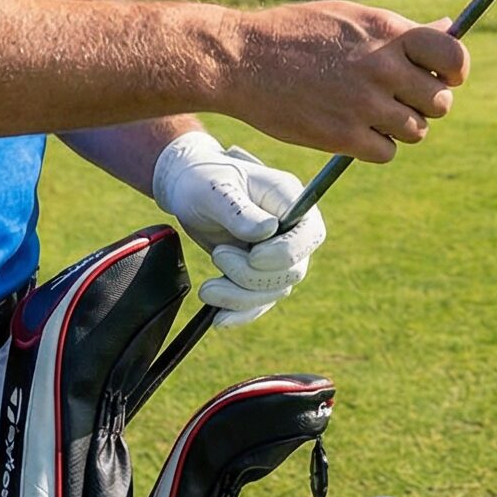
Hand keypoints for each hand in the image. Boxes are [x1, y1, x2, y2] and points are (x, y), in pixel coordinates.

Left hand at [151, 131, 326, 326]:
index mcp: (288, 198)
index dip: (287, 252)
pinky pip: (260, 301)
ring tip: (207, 290)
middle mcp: (289, 228)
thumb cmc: (202, 178)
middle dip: (252, 275)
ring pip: (275, 290)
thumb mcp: (215, 189)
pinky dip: (241, 312)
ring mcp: (276, 252)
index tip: (254, 256)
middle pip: (292, 269)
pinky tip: (219, 318)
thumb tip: (267, 232)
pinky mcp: (260, 272)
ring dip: (241, 297)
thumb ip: (240, 212)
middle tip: (218, 255)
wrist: (186, 187)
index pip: (310, 233)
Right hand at [226, 1, 466, 162]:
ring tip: (369, 113)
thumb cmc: (295, 33)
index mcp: (388, 32)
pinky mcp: (344, 137)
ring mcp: (364, 104)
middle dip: (424, 103)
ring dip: (400, 127)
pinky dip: (375, 146)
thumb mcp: (351, 18)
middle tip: (397, 98)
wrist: (241, 59)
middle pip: (440, 101)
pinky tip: (353, 129)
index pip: (454, 57)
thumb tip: (448, 26)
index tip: (443, 76)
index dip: (455, 71)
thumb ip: (400, 29)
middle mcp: (383, 68)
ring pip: (417, 130)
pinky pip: (387, 152)